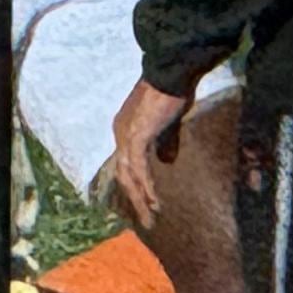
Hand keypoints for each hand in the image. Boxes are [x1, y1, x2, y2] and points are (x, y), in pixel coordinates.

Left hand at [106, 78, 194, 240]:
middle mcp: (120, 133)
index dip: (134, 186)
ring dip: (140, 198)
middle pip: (124, 174)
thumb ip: (166, 142)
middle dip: (135, 199)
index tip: (144, 204)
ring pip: (129, 175)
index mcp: (125, 129)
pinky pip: (139, 168)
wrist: (171, 72)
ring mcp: (126, 134)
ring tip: (152, 216)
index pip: (126, 164)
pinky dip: (146, 186)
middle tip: (148, 220)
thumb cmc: (172, 92)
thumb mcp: (169, 122)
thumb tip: (167, 161)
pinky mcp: (136, 135)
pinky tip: (155, 200)